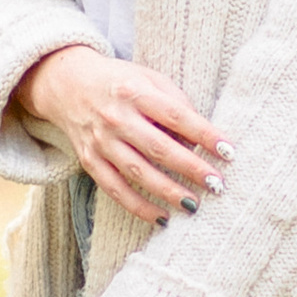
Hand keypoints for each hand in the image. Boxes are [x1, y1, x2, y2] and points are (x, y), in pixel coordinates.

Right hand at [16, 46, 229, 223]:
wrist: (67, 84)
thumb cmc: (120, 82)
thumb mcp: (149, 79)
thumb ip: (175, 102)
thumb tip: (200, 138)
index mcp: (135, 93)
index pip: (176, 115)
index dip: (204, 133)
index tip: (228, 150)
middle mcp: (116, 118)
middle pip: (159, 147)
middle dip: (191, 168)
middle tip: (218, 185)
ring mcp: (101, 141)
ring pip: (137, 172)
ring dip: (168, 192)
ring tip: (195, 205)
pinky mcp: (89, 160)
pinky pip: (115, 189)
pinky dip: (138, 206)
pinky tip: (162, 217)